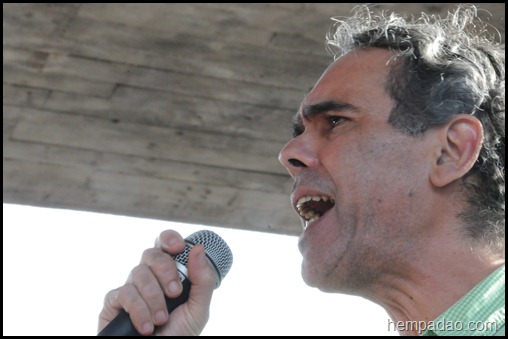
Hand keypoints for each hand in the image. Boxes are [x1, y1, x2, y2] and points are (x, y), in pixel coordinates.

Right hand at [98, 230, 216, 335]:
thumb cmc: (180, 333)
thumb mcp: (199, 308)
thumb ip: (202, 279)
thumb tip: (198, 248)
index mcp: (169, 272)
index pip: (164, 243)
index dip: (169, 238)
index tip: (178, 247)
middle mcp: (148, 276)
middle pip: (151, 253)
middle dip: (166, 271)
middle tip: (175, 293)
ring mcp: (130, 288)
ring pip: (138, 273)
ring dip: (153, 298)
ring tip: (161, 320)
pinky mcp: (113, 303)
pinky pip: (123, 293)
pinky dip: (138, 310)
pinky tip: (146, 327)